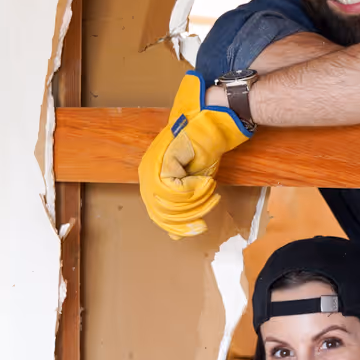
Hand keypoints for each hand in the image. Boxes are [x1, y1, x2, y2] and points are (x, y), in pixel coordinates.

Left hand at [138, 73, 249, 238]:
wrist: (211, 124)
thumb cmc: (204, 150)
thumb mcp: (193, 185)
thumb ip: (181, 206)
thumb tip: (175, 235)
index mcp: (150, 180)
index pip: (158, 216)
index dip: (179, 226)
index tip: (198, 228)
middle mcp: (147, 174)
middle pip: (162, 214)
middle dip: (189, 217)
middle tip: (209, 205)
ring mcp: (152, 167)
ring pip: (170, 205)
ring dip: (196, 202)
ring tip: (209, 189)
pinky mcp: (163, 162)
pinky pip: (177, 191)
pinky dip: (195, 191)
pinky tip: (207, 181)